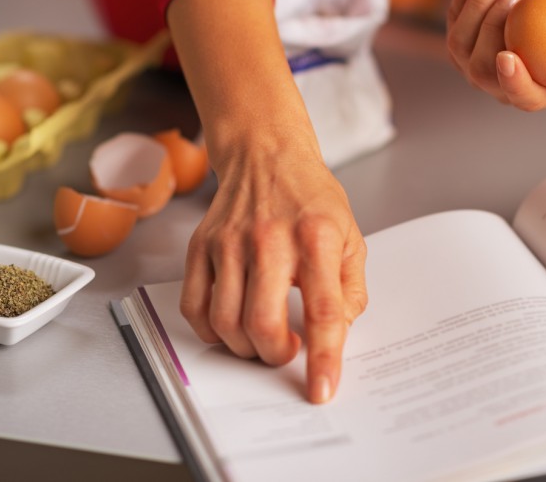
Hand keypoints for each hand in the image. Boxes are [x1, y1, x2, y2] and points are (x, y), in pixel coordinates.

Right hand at [180, 139, 367, 404]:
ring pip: (225, 321)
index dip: (324, 357)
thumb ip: (350, 290)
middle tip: (286, 352)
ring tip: (261, 338)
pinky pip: (194, 306)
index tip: (322, 390)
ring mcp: (230, 241)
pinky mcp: (201, 245)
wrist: (266, 155)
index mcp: (317, 237)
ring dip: (244, 347)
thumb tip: (336, 333)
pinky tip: (231, 325)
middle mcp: (270, 238)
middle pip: (263, 322)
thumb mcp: (351, 237)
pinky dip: (210, 331)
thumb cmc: (311, 199)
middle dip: (275, 355)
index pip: (323, 309)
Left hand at [445, 0, 545, 111]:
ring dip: (478, 4)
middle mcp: (497, 83)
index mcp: (535, 93)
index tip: (508, 55)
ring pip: (459, 42)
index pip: (519, 96)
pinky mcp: (460, 35)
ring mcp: (472, 62)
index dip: (510, 82)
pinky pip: (455, 16)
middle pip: (481, 68)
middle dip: (491, 29)